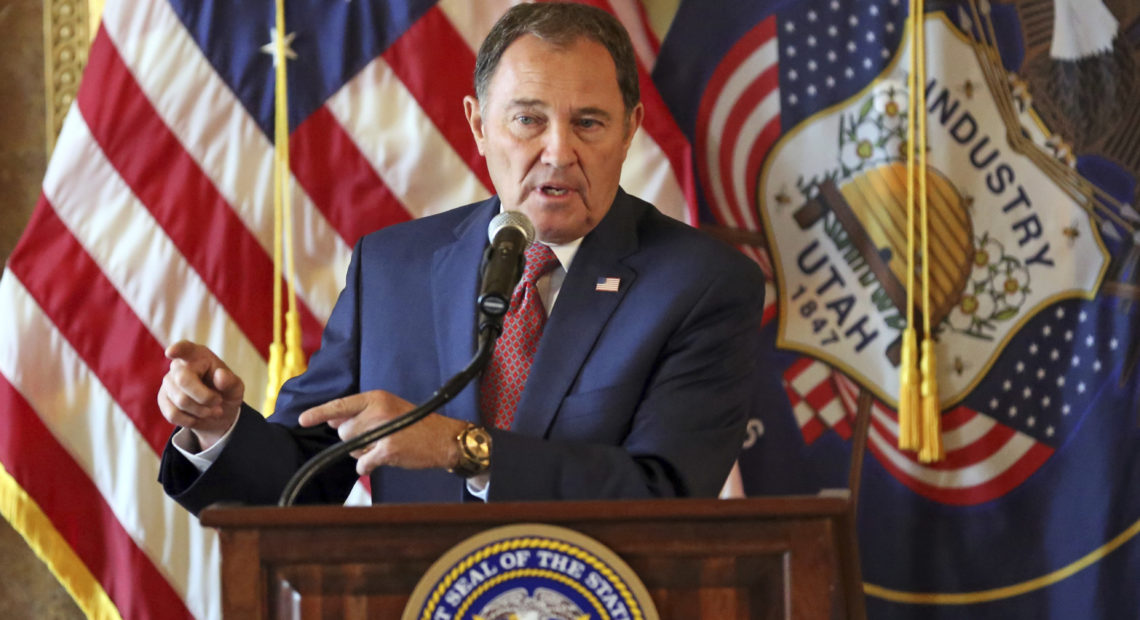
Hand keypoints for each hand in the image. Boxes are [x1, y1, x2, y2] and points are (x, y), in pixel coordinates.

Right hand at [157, 341, 244, 450]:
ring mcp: (168, 382)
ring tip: (212, 410)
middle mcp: (180, 366)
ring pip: (181, 400)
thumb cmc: (226, 393)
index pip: (186, 349)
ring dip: (201, 411)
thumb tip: (220, 375)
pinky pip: (173, 414)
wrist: (217, 413)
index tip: (171, 352)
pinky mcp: (163, 398)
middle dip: (205, 397)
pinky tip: (198, 417)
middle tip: (219, 401)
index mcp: (199, 356)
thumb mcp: (236, 388)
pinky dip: (190, 420)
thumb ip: (230, 382)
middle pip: (184, 380)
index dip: (178, 349)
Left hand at [299, 391, 467, 475]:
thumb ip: (361, 413)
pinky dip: (368, 465)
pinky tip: (382, 459)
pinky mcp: (388, 449)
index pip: (341, 404)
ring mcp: (383, 430)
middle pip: (343, 430)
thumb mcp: (388, 408)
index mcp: (376, 397)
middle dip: (352, 438)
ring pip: (351, 447)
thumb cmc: (415, 424)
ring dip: (361, 452)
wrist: (443, 438)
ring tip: (382, 445)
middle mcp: (378, 410)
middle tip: (373, 438)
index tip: (302, 419)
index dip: (319, 413)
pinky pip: (363, 463)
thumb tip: (331, 421)